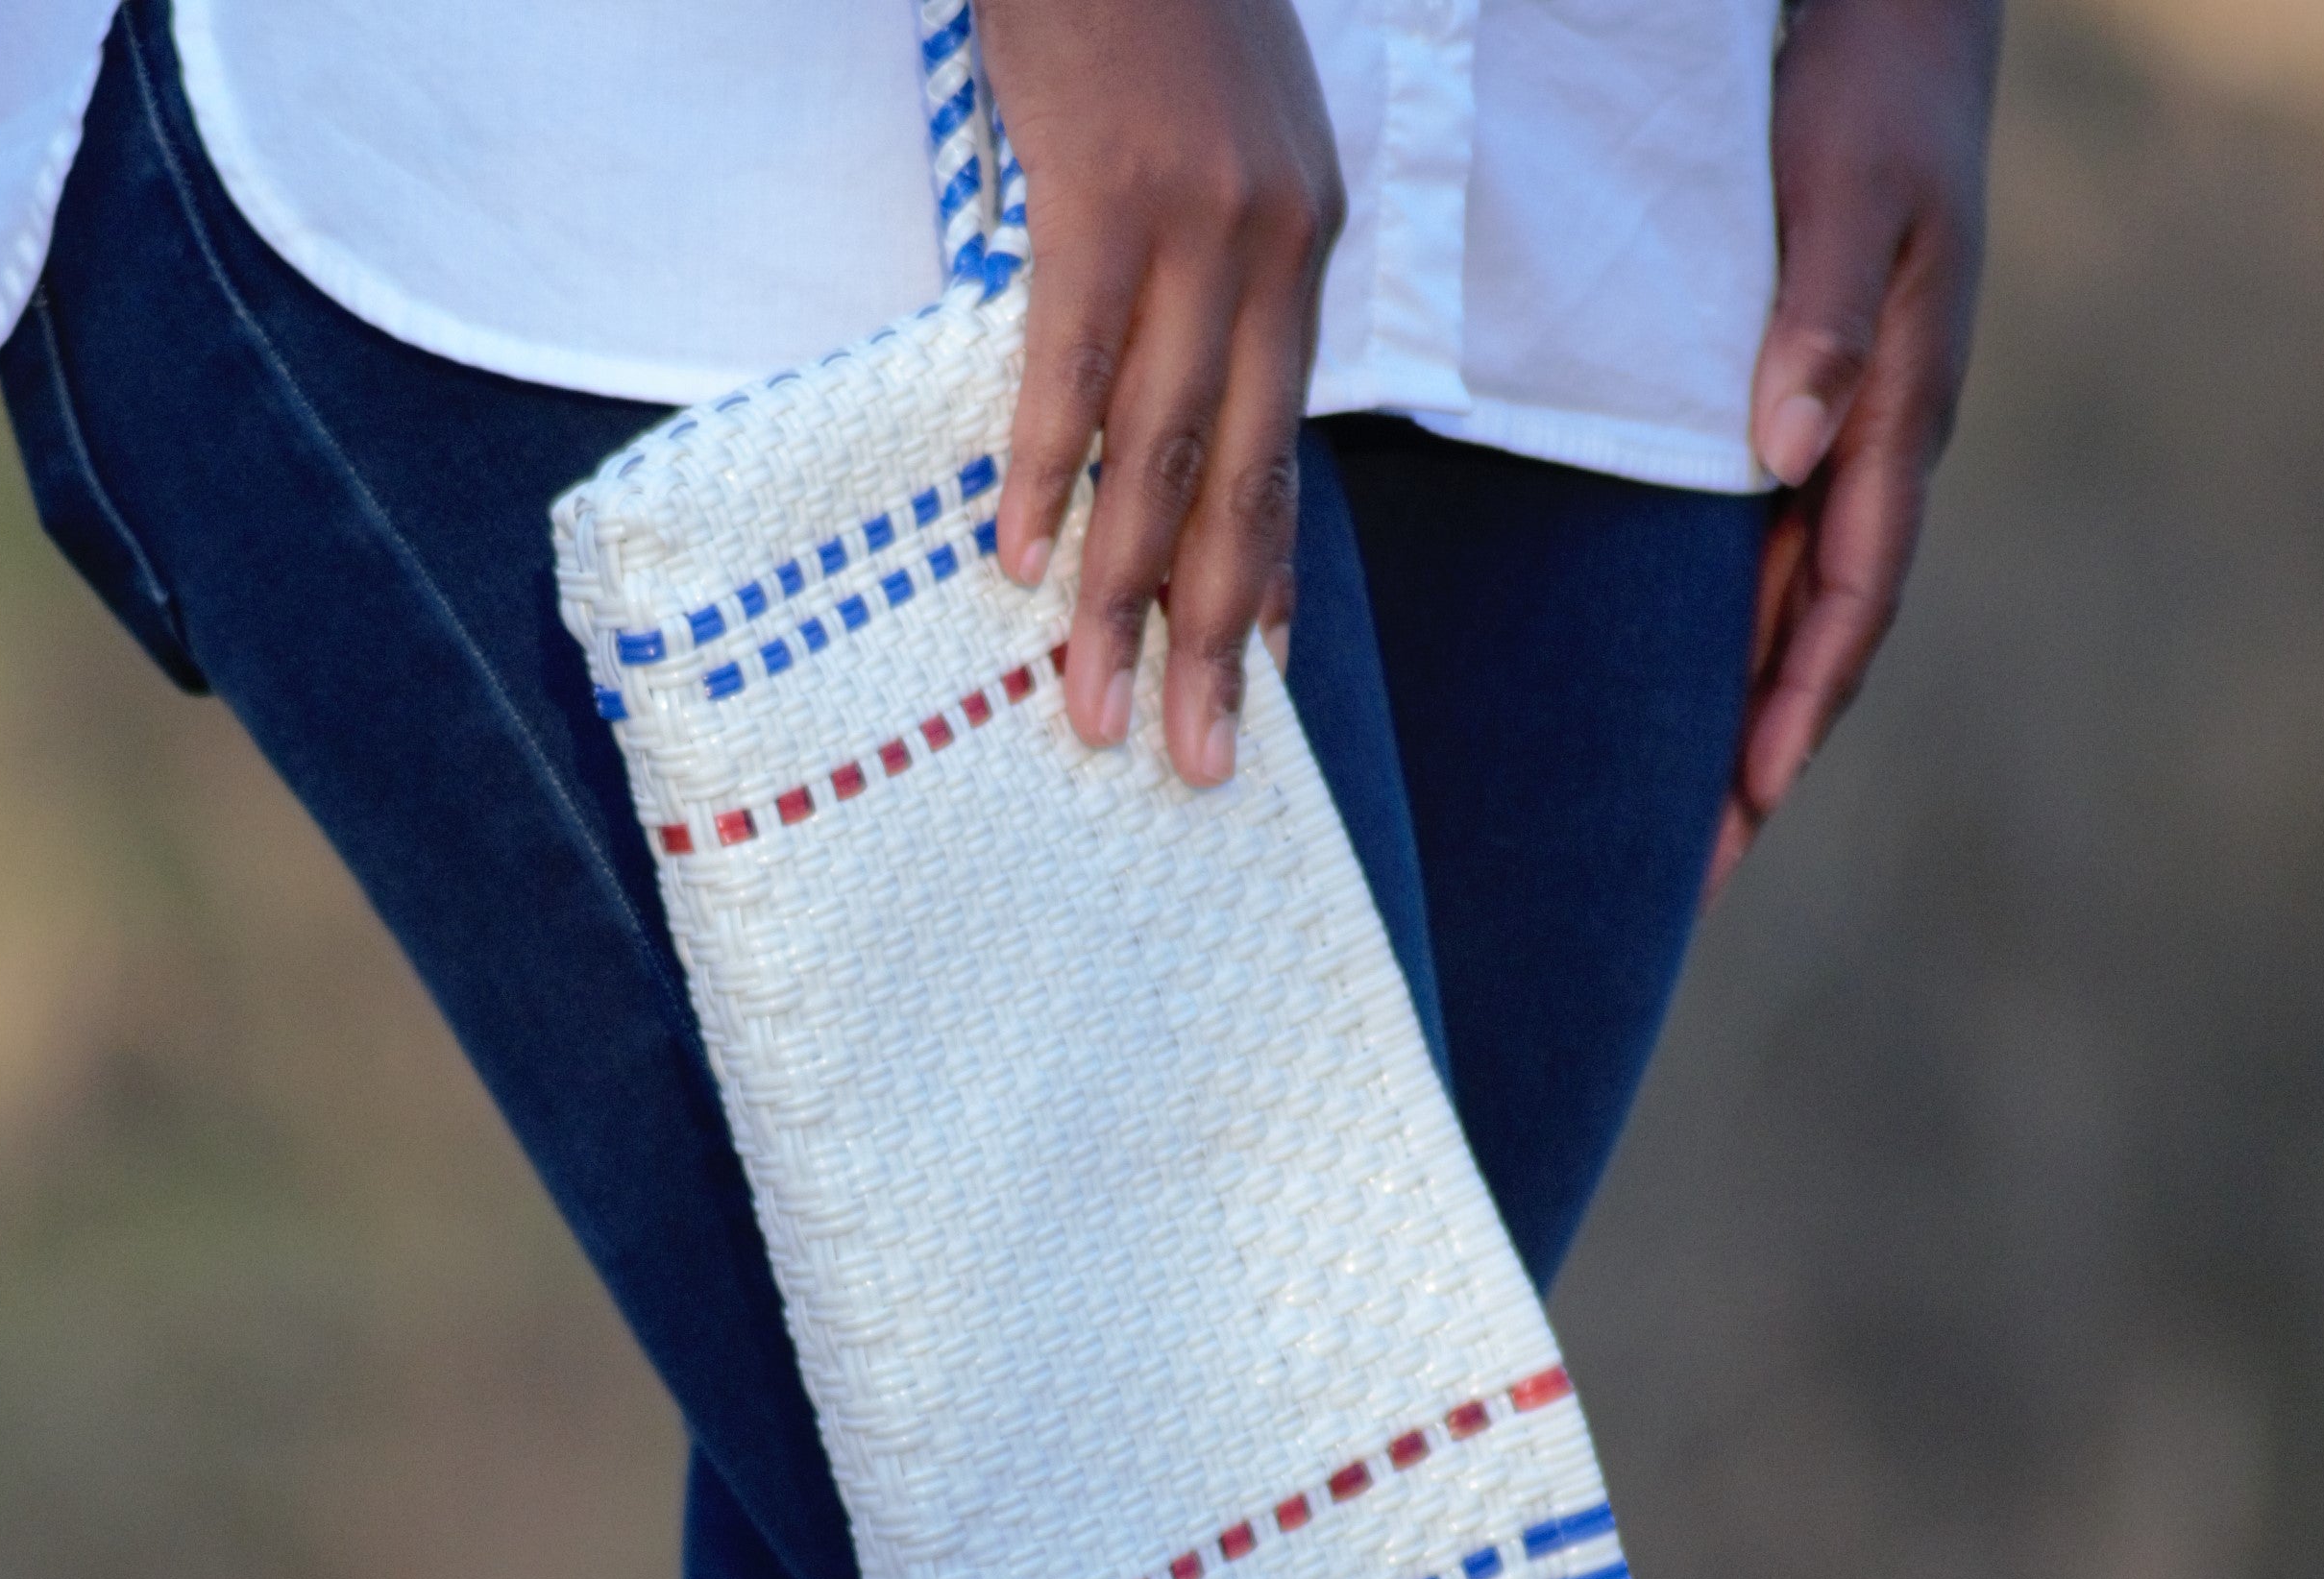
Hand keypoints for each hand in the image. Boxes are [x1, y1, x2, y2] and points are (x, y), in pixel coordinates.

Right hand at [977, 0, 1343, 786]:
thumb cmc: (1138, 9)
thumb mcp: (1202, 146)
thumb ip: (1190, 272)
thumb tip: (1142, 393)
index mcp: (1298, 245)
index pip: (1283, 447)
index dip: (1264, 575)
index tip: (1251, 681)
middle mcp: (1274, 246)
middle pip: (1241, 480)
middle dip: (1209, 637)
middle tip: (1188, 760)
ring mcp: (1201, 219)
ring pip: (1164, 446)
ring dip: (1126, 592)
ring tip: (1094, 705)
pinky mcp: (1111, 187)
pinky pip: (1075, 357)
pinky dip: (1050, 465)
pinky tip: (1025, 561)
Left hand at [1709, 0, 2000, 902]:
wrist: (1883, 8)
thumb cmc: (1868, 86)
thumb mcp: (1849, 189)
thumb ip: (1820, 316)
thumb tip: (1787, 450)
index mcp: (1895, 414)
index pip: (1846, 601)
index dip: (1791, 712)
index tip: (1738, 809)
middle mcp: (1865, 444)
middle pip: (1809, 640)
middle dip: (1753, 764)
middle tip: (1685, 879)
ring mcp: (1832, 433)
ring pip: (1779, 611)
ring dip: (1729, 718)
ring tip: (1665, 827)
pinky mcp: (1786, 407)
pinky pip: (1752, 553)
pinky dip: (1717, 635)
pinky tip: (1659, 689)